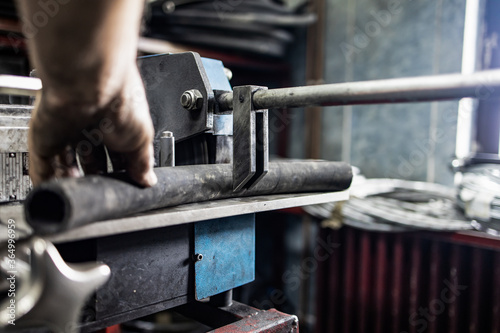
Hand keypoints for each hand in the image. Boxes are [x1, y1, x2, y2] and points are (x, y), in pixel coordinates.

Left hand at [28, 67, 156, 186]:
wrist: (89, 86)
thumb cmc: (117, 99)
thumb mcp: (142, 136)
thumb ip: (144, 161)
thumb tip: (148, 179)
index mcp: (113, 121)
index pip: (115, 152)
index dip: (119, 169)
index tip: (124, 184)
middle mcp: (87, 125)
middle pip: (89, 157)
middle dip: (96, 175)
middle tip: (104, 190)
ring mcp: (64, 132)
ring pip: (64, 162)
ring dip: (72, 181)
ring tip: (83, 195)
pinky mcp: (44, 139)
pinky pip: (41, 165)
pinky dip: (47, 182)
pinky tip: (56, 193)